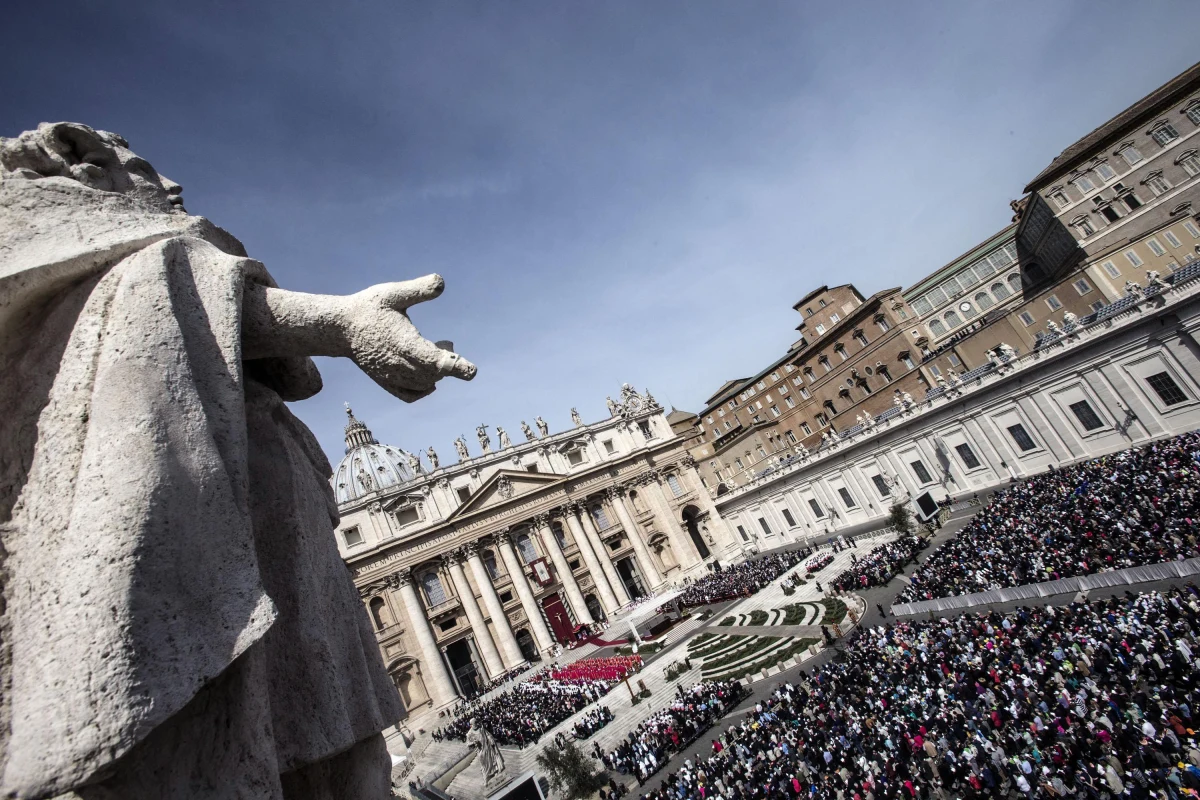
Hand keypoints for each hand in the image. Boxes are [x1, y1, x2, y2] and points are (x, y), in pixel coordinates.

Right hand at [339, 274, 476, 401]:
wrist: (339, 328)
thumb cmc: (367, 307)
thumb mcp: (393, 293)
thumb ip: (418, 289)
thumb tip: (441, 281)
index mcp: (405, 344)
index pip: (436, 363)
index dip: (456, 367)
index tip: (471, 370)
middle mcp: (400, 365)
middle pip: (435, 374)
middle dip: (448, 361)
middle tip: (447, 343)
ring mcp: (392, 376)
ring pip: (425, 384)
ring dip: (436, 371)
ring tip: (435, 349)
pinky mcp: (386, 382)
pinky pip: (411, 395)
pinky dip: (424, 389)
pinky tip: (429, 378)